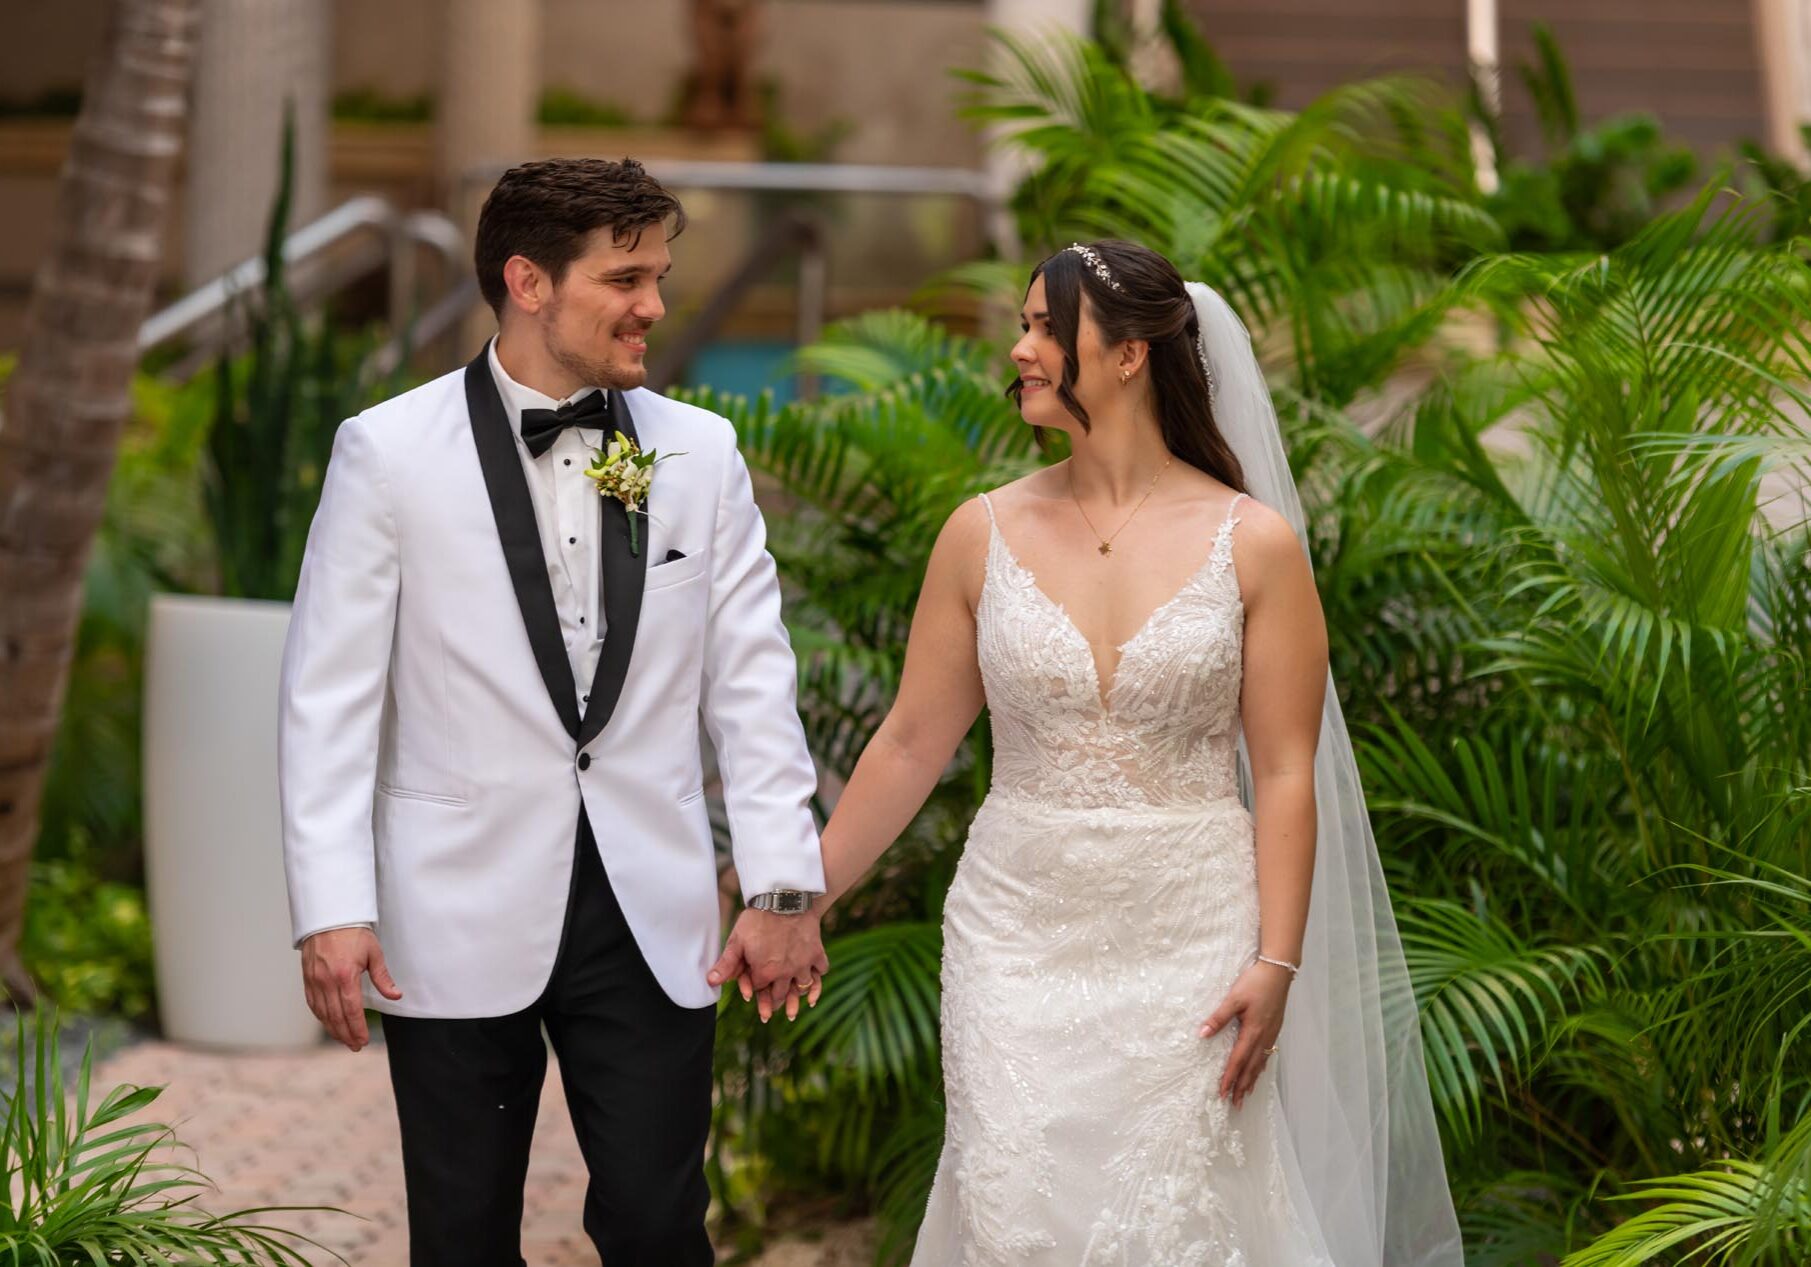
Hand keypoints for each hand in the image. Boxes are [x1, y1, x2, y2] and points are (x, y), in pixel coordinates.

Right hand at [301, 927, 401, 1050]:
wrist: (329, 916)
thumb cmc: (354, 932)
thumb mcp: (374, 953)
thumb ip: (383, 978)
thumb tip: (396, 996)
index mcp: (345, 976)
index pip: (351, 1010)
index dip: (357, 1028)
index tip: (363, 1041)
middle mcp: (327, 981)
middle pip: (335, 1016)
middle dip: (346, 1034)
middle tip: (355, 1046)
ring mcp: (314, 980)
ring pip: (322, 1013)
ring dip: (333, 1029)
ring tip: (344, 1039)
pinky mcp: (307, 978)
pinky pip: (312, 1003)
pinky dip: (320, 1017)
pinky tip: (328, 1023)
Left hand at [706, 907, 827, 1022]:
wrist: (784, 899)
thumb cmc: (758, 918)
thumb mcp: (737, 940)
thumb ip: (726, 964)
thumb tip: (711, 982)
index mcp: (765, 973)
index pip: (760, 991)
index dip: (756, 992)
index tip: (757, 999)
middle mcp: (786, 973)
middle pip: (781, 995)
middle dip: (776, 1004)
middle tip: (776, 1011)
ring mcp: (803, 964)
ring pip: (802, 988)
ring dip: (797, 999)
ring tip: (795, 1010)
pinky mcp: (816, 953)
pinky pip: (820, 971)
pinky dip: (818, 979)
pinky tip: (813, 985)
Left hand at [1199, 960, 1291, 1108]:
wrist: (1278, 971)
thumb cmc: (1256, 982)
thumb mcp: (1233, 998)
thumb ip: (1218, 1017)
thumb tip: (1202, 1034)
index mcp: (1252, 1032)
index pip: (1238, 1061)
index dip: (1229, 1078)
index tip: (1222, 1094)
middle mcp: (1264, 1037)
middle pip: (1251, 1068)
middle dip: (1242, 1087)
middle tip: (1236, 1104)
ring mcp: (1272, 1033)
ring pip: (1261, 1063)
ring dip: (1252, 1080)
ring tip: (1246, 1094)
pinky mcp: (1275, 1028)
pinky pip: (1268, 1054)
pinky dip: (1261, 1066)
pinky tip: (1259, 1070)